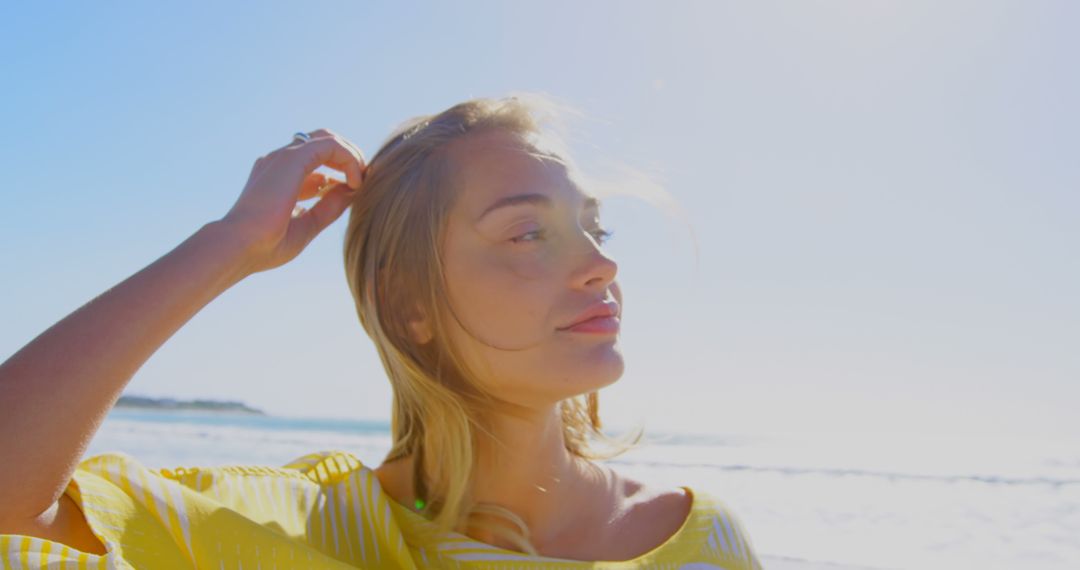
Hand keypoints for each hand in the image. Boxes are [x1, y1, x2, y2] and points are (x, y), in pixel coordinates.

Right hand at [219, 129, 367, 273]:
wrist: (238, 247)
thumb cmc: (265, 245)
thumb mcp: (307, 225)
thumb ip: (329, 207)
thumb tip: (352, 192)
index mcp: (278, 177)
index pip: (315, 162)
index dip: (340, 173)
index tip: (354, 192)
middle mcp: (278, 162)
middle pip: (322, 143)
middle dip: (348, 158)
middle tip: (362, 182)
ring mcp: (283, 157)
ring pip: (327, 139)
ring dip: (351, 156)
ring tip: (361, 181)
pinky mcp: (291, 158)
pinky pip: (330, 145)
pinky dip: (349, 159)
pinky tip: (355, 183)